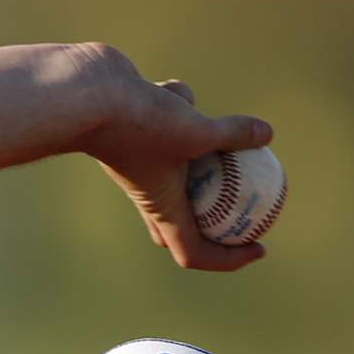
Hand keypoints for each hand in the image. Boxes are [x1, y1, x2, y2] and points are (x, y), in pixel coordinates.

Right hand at [68, 44, 273, 271]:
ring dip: (204, 142)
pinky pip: (173, 123)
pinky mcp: (139, 136)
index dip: (229, 259)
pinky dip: (179, 106)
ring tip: (218, 128)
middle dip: (218, 220)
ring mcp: (144, 165)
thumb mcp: (195, 130)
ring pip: (186, 161)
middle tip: (249, 206)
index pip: (195, 253)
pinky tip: (170, 94)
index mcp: (163, 210)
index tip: (259, 246)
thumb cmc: (137, 125)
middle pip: (186, 223)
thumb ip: (233, 135)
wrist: (87, 97)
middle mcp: (152, 193)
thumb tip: (267, 135)